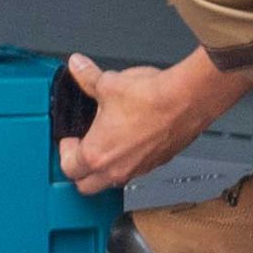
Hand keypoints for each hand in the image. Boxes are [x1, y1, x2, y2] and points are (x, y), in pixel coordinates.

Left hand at [55, 48, 240, 198]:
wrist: (187, 100)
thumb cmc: (151, 98)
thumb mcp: (108, 84)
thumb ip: (88, 77)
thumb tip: (78, 67)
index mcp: (96, 154)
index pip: (68, 167)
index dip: (65, 151)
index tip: (69, 138)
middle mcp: (116, 169)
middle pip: (87, 186)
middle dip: (81, 170)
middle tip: (82, 149)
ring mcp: (139, 169)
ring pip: (113, 181)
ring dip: (106, 168)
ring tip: (108, 143)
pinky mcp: (158, 163)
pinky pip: (137, 170)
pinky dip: (130, 161)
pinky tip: (133, 139)